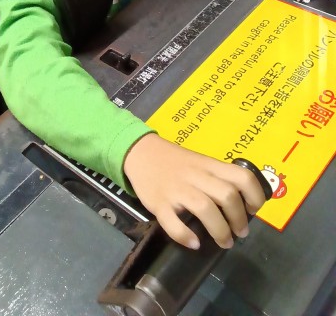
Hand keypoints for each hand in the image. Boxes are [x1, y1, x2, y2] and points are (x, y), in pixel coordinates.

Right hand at [123, 133, 265, 249]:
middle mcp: (195, 176)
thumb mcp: (200, 162)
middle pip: (227, 195)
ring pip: (205, 208)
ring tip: (224, 242)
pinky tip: (193, 243)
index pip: (242, 176)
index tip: (253, 210)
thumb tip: (242, 207)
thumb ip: (218, 178)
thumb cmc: (175, 161)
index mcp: (209, 165)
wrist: (140, 152)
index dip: (255, 195)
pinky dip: (185, 236)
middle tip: (240, 232)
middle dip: (239, 219)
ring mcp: (176, 189)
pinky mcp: (158, 203)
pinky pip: (172, 223)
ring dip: (220, 231)